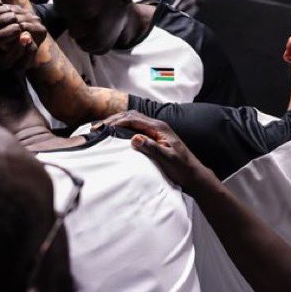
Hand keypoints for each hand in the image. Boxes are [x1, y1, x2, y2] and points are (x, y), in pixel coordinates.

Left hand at [0, 0, 45, 70]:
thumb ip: (17, 52)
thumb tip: (27, 37)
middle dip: (16, 22)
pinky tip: (3, 16)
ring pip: (4, 8)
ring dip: (10, 14)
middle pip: (10, 17)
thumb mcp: (4, 63)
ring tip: (10, 23)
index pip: (15, 29)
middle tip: (15, 28)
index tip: (18, 37)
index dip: (20, 32)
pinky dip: (2, 8)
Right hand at [97, 111, 216, 192]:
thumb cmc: (182, 168)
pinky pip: (135, 127)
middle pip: (131, 116)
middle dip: (113, 120)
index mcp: (159, 128)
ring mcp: (155, 131)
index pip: (134, 119)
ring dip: (117, 122)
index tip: (102, 127)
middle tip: (97, 127)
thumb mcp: (167, 159)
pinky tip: (115, 134)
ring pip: (132, 120)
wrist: (193, 175)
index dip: (116, 122)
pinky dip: (122, 128)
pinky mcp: (154, 137)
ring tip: (102, 128)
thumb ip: (151, 147)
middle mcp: (157, 126)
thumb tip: (134, 138)